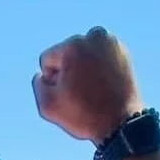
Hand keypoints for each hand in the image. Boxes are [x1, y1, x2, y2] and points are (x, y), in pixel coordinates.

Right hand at [34, 27, 142, 142]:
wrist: (121, 124)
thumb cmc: (84, 115)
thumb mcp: (48, 106)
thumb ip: (38, 84)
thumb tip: (43, 74)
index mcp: (73, 45)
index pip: (47, 60)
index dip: (51, 81)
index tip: (66, 95)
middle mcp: (93, 36)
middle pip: (66, 54)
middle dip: (68, 72)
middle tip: (81, 94)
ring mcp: (110, 42)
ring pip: (83, 54)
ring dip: (82, 68)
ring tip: (92, 90)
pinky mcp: (122, 51)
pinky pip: (99, 57)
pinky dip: (98, 68)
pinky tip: (102, 85)